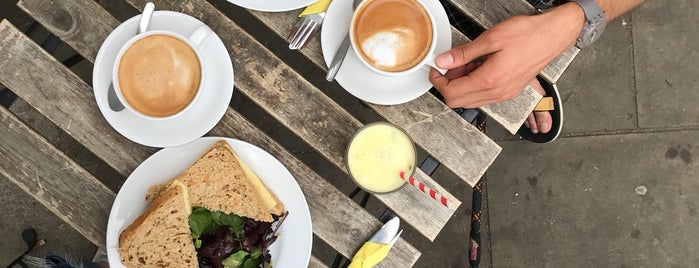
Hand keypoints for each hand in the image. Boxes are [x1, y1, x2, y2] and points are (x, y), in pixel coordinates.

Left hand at [429, 3, 583, 107]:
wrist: (552, 36)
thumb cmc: (528, 35)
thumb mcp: (490, 39)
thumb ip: (463, 54)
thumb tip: (443, 62)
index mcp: (489, 80)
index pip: (451, 93)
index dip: (438, 81)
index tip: (436, 69)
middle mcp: (497, 93)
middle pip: (459, 101)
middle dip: (449, 84)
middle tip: (450, 65)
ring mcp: (505, 94)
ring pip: (471, 100)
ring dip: (463, 85)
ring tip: (467, 62)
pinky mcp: (510, 91)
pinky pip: (485, 96)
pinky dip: (475, 85)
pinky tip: (479, 66)